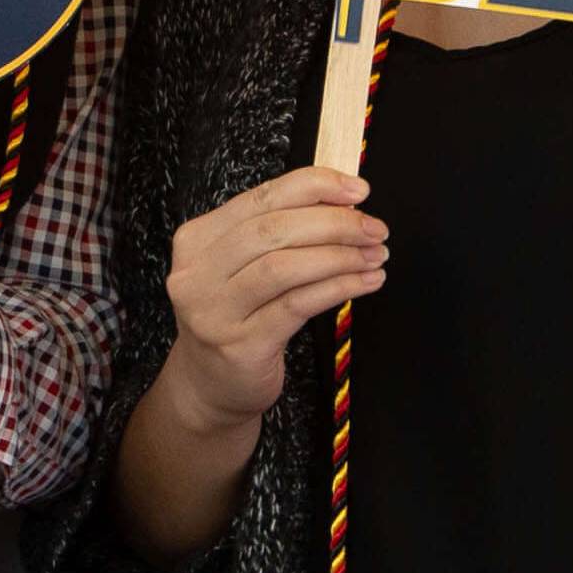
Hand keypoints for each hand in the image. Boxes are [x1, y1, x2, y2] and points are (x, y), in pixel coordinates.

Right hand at [146, 168, 385, 436]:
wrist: (208, 386)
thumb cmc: (236, 318)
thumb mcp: (241, 268)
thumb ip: (277, 234)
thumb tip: (343, 202)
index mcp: (197, 240)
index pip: (261, 197)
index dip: (315, 186)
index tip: (358, 190)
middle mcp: (197, 273)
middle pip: (272, 230)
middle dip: (334, 223)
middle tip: (374, 228)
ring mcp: (214, 311)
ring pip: (284, 267)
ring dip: (340, 256)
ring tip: (375, 255)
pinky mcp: (240, 345)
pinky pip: (297, 305)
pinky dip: (338, 288)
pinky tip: (366, 281)